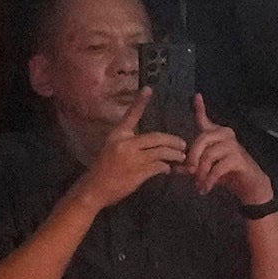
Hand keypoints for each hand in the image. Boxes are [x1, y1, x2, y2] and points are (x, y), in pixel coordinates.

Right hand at [75, 113, 190, 212]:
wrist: (95, 188)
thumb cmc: (103, 169)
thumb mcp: (111, 148)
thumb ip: (129, 143)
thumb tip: (149, 144)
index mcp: (118, 135)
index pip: (131, 115)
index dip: (140, 102)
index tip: (148, 89)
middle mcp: (126, 144)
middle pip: (156, 138)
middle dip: (172, 141)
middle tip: (182, 144)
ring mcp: (133, 158)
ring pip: (160, 152)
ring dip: (173, 154)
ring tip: (180, 156)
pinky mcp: (139, 173)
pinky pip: (158, 166)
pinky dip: (165, 167)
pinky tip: (167, 169)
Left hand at [182, 95, 275, 205]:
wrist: (250, 186)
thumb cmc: (228, 175)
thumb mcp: (206, 170)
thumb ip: (191, 167)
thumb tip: (175, 168)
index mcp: (217, 135)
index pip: (205, 120)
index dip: (200, 108)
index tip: (196, 96)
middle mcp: (226, 136)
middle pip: (202, 139)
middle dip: (192, 157)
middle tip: (189, 172)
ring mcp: (233, 146)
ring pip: (209, 155)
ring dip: (201, 172)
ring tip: (199, 184)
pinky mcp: (238, 159)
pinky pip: (217, 168)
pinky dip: (209, 179)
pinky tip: (206, 188)